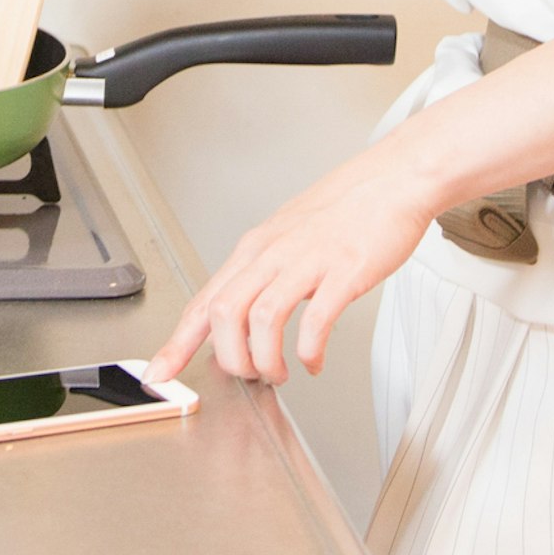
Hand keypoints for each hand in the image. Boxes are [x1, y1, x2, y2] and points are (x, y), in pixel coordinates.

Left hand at [150, 147, 437, 384]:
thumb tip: (236, 319)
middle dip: (230, 358)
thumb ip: (260, 276)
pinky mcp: (345, 270)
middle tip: (249, 376)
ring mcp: (308, 260)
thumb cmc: (344, 210)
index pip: (203, 301)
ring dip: (266, 359)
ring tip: (279, 374)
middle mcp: (273, 253)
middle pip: (224, 312)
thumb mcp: (286, 237)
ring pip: (262, 318)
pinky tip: (314, 361)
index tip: (160, 373)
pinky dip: (309, 349)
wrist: (393, 178)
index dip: (177, 342)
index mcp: (255, 249)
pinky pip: (316, 318)